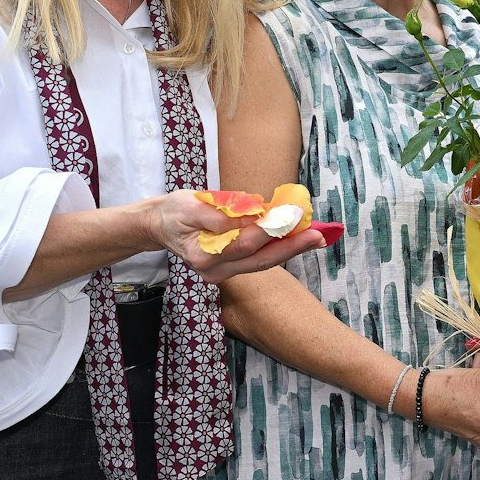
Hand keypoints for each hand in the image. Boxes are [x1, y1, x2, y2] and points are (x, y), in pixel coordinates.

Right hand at [146, 190, 328, 283]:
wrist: (160, 225)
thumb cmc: (174, 212)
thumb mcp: (190, 205)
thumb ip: (220, 214)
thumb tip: (252, 215)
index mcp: (203, 256)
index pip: (242, 244)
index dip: (268, 230)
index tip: (291, 215)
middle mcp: (215, 271)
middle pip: (260, 260)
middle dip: (291, 246)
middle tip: (318, 234)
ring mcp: (223, 273)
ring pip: (263, 263)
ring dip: (290, 248)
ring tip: (316, 236)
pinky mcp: (231, 268)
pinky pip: (258, 259)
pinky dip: (278, 248)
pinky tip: (298, 238)